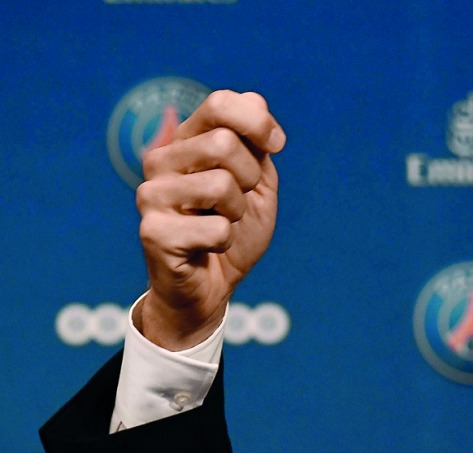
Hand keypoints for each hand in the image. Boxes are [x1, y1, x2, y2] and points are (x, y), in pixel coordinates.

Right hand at [135, 90, 285, 349]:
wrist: (211, 286)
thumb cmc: (232, 231)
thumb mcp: (256, 184)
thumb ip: (256, 145)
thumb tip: (254, 100)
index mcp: (186, 141)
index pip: (219, 103)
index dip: (258, 123)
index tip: (275, 146)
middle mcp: (160, 160)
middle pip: (224, 143)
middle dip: (250, 178)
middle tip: (238, 202)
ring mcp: (151, 194)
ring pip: (221, 184)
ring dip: (238, 213)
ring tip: (221, 223)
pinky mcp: (152, 231)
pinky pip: (217, 228)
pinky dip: (226, 241)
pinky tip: (208, 247)